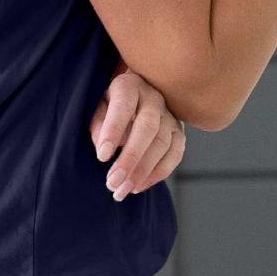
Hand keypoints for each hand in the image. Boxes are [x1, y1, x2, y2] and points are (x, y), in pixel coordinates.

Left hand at [89, 60, 185, 201]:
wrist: (134, 98)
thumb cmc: (110, 104)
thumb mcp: (98, 106)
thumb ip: (98, 123)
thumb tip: (102, 146)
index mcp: (129, 86)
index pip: (123, 107)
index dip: (113, 132)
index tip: (101, 157)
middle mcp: (153, 98)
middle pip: (147, 128)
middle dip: (130, 158)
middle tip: (112, 182)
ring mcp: (170, 115)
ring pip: (162, 144)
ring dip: (142, 171)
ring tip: (122, 190)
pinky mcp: (178, 132)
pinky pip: (174, 155)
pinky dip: (158, 174)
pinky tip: (139, 186)